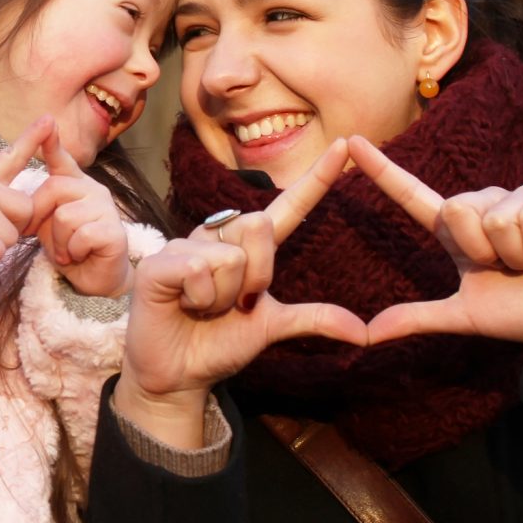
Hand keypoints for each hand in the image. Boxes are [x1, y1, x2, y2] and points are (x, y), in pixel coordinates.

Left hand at [27, 126, 130, 296]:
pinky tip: (80, 255)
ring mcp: (107, 210)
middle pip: (54, 189)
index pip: (63, 160)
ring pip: (65, 216)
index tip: (46, 121)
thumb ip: (41, 203)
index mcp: (77, 185)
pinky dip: (74, 251)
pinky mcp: (115, 232)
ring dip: (59, 242)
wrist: (95, 281)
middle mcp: (95, 190)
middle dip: (44, 219)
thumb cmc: (71, 249)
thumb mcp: (49, 223)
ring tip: (68, 251)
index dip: (52, 143)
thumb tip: (27, 194)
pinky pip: (82, 235)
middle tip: (55, 241)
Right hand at [114, 139, 368, 446]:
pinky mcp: (159, 262)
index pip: (288, 208)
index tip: (344, 146)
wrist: (177, 376)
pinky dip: (199, 298)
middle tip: (234, 305)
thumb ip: (314, 321)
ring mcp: (185, 246)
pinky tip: (182, 305)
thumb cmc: (218, 345)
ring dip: (224, 297)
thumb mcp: (271, 329)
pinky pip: (198, 270)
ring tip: (202, 308)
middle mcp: (218, 238)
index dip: (316, 179)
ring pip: (230, 257)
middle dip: (256, 276)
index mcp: (249, 249)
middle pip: (258, 226)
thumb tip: (363, 334)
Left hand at [349, 135, 522, 371]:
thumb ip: (417, 319)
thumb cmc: (520, 311)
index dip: (381, 171)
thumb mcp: (464, 316)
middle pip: (456, 209)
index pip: (411, 194)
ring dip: (515, 254)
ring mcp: (519, 196)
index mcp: (456, 230)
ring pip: (494, 219)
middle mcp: (483, 204)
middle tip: (506, 267)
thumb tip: (367, 335)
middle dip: (481, 250)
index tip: (351, 143)